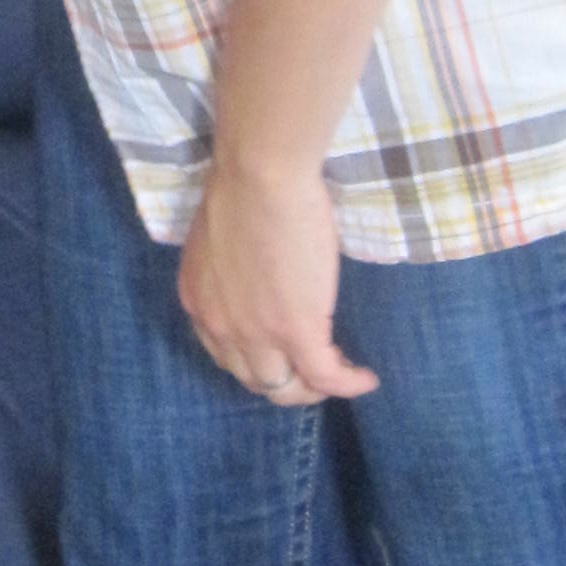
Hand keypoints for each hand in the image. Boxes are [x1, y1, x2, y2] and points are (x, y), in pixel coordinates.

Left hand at [177, 157, 372, 404]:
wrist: (258, 175)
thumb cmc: (242, 187)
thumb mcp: (219, 239)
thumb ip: (229, 267)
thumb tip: (254, 270)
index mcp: (199, 301)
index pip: (223, 352)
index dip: (254, 358)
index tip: (278, 349)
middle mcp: (220, 328)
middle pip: (253, 378)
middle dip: (283, 382)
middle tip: (312, 370)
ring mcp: (258, 334)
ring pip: (285, 389)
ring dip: (313, 389)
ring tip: (339, 376)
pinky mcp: (297, 332)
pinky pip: (326, 375)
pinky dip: (348, 384)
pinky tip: (365, 378)